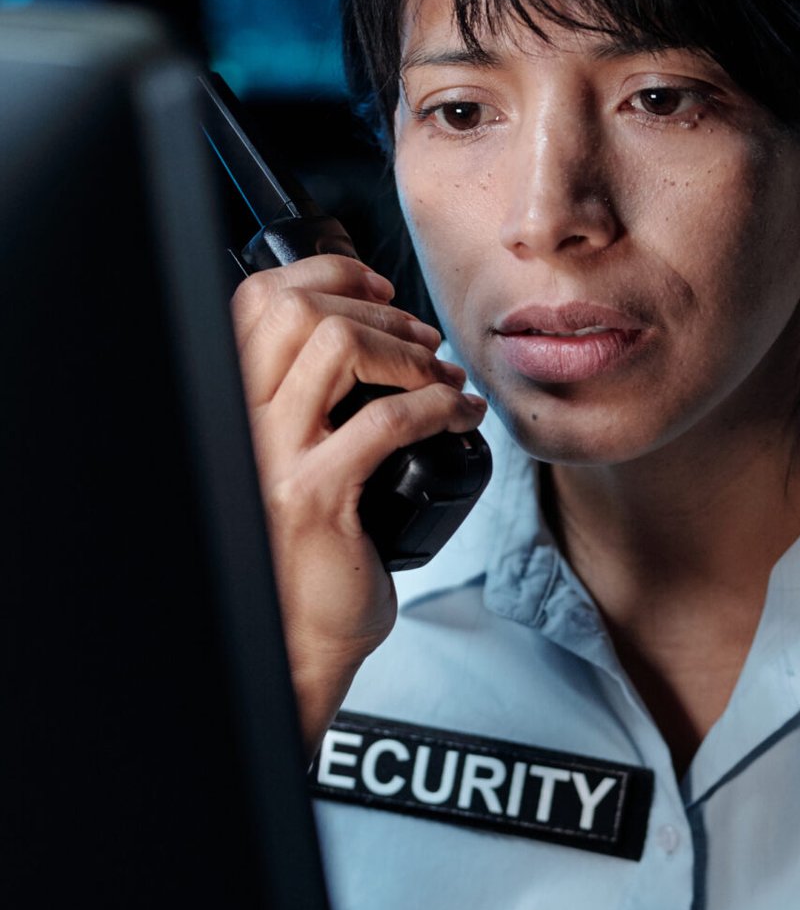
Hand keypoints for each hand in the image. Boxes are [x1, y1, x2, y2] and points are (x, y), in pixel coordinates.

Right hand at [231, 253, 487, 744]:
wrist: (299, 635)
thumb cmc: (305, 549)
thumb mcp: (290, 457)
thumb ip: (304, 398)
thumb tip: (368, 327)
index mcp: (230, 403)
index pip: (258, 299)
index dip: (325, 275)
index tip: (377, 286)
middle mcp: (239, 422)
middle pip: (296, 309)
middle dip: (376, 309)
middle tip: (421, 337)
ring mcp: (272, 458)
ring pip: (336, 346)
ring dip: (407, 349)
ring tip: (441, 374)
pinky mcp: (316, 498)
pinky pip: (387, 420)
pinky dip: (436, 403)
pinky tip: (459, 413)